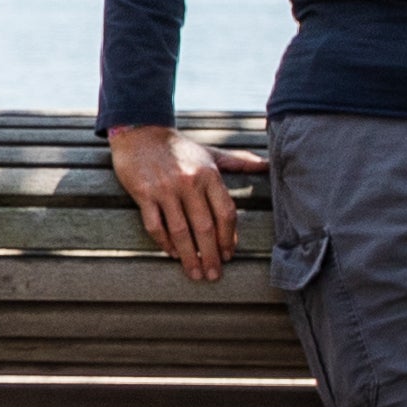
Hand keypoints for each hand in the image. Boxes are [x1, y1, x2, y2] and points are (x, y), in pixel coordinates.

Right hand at [108, 121, 244, 281]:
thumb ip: (239, 161)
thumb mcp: (211, 152)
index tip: (229, 255)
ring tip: (195, 274)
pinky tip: (172, 254)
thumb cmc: (179, 147)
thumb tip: (266, 165)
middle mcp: (189, 182)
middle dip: (211, 255)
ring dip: (190, 256)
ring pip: (181, 231)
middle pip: (205, 227)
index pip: (225, 212)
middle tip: (214, 275)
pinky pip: (155, 226)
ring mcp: (165, 189)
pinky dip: (164, 243)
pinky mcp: (143, 194)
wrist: (140, 131)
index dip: (229, 237)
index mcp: (209, 174)